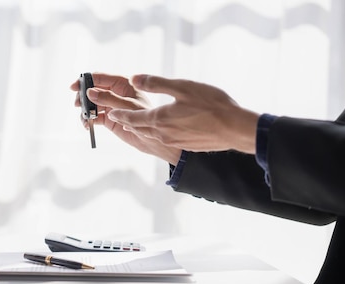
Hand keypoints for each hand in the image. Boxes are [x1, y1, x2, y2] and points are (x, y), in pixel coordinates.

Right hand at [70, 72, 181, 163]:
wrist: (152, 139)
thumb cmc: (146, 118)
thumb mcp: (127, 106)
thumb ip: (108, 98)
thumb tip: (90, 92)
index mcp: (121, 83)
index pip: (99, 77)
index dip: (85, 80)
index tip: (74, 87)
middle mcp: (113, 92)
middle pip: (91, 89)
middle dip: (82, 97)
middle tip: (77, 105)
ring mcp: (109, 105)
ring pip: (89, 103)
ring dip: (84, 110)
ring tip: (85, 118)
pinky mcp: (107, 117)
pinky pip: (92, 116)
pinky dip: (87, 120)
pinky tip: (88, 126)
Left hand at [107, 75, 259, 153]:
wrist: (234, 129)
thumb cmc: (211, 105)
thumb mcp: (182, 87)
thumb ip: (156, 84)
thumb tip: (134, 78)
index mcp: (158, 120)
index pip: (131, 118)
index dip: (120, 114)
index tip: (110, 112)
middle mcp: (162, 134)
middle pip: (138, 128)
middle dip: (125, 121)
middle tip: (116, 117)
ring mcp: (174, 142)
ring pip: (150, 135)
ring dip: (139, 128)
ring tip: (134, 124)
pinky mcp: (185, 146)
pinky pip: (164, 140)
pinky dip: (156, 133)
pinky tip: (161, 129)